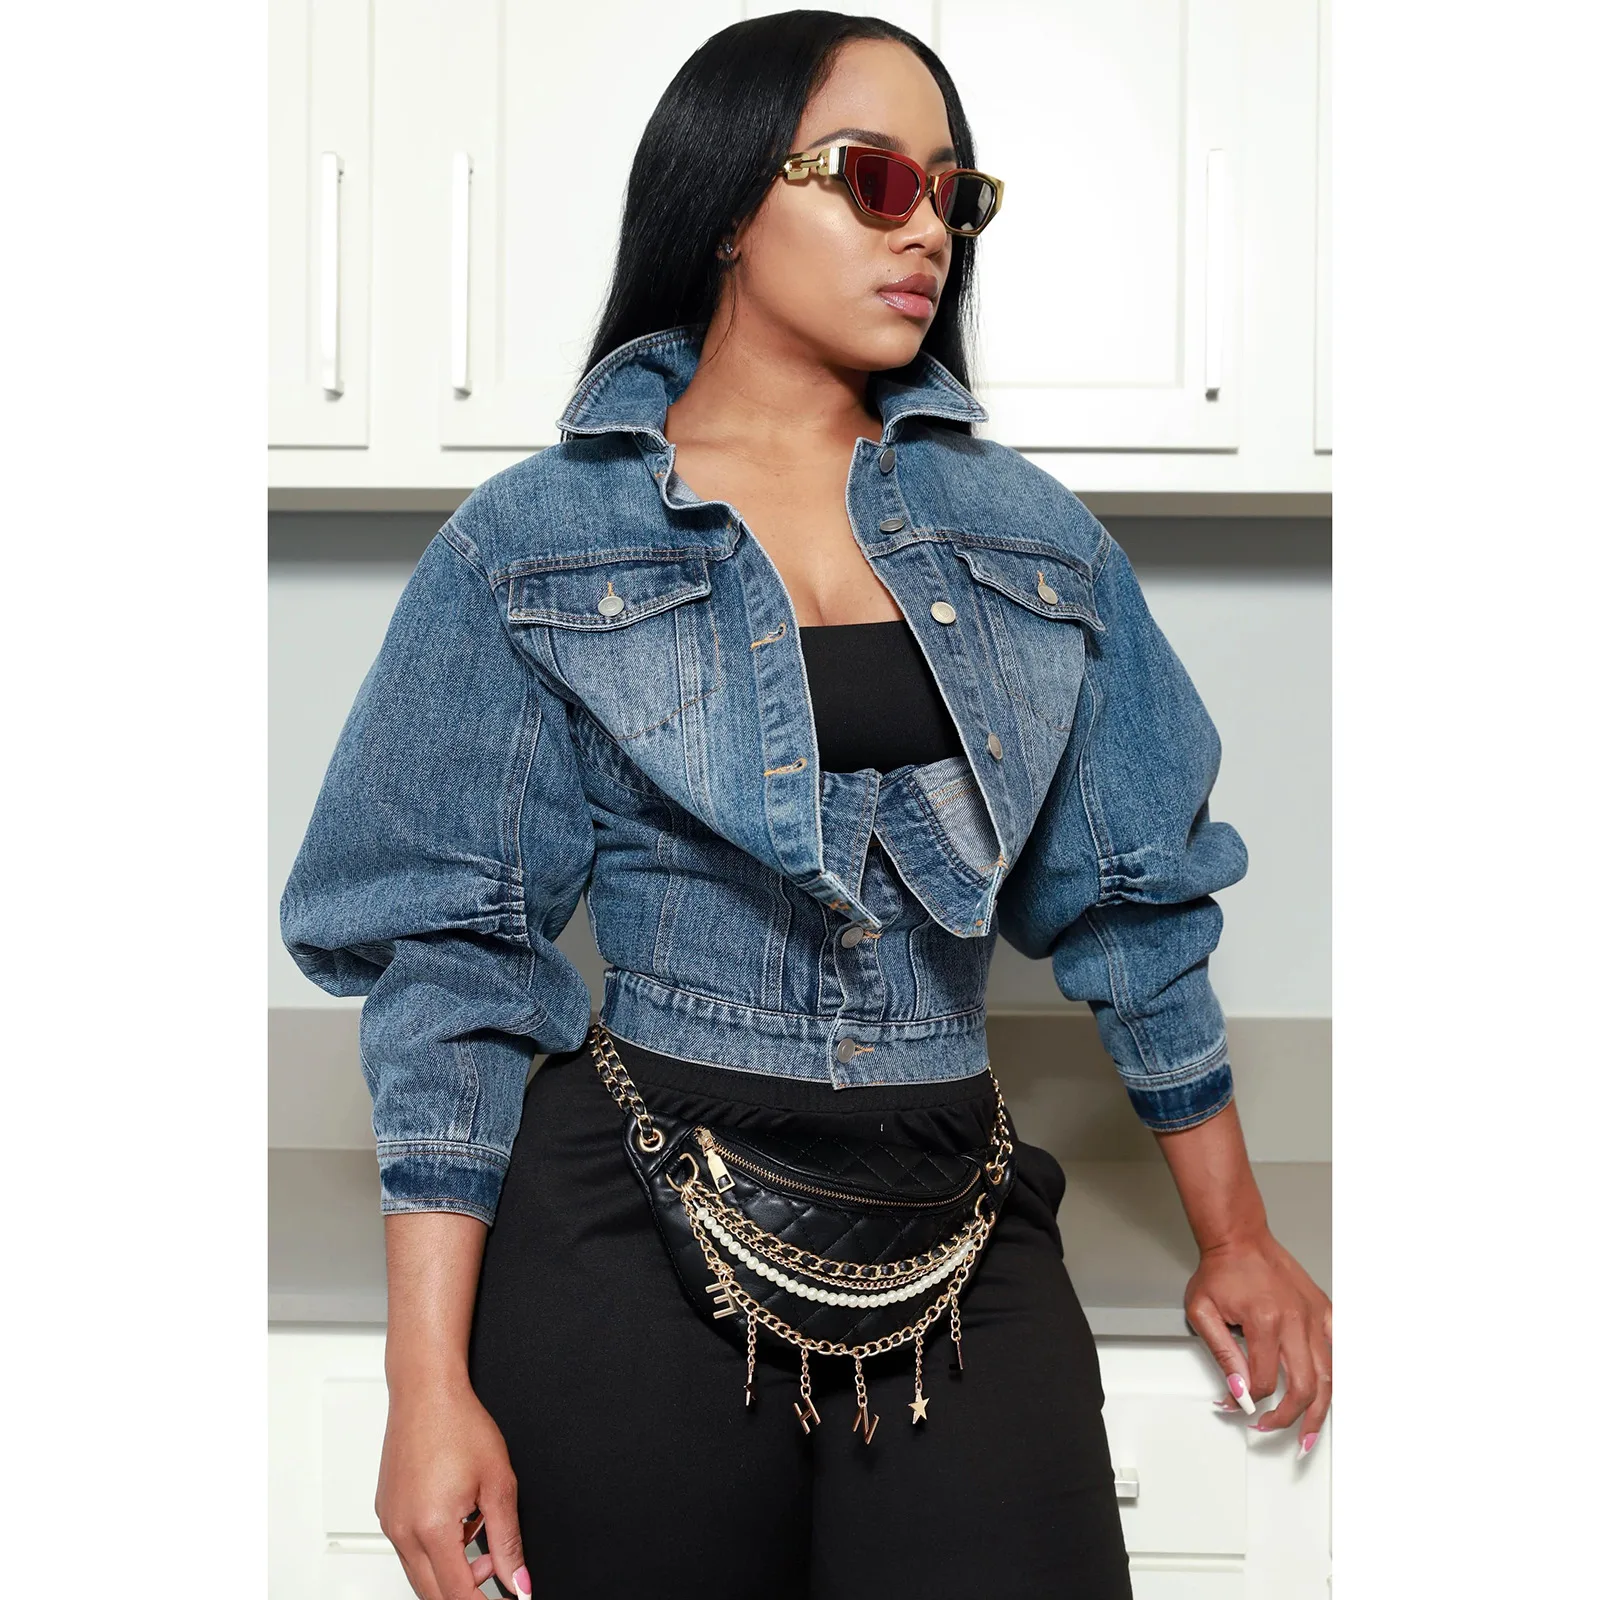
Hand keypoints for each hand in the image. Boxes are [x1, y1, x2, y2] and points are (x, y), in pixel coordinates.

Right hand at [375, 1370, 529, 1598]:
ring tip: (479, 1531)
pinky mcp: (386, 1512)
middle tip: (497, 1567)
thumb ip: (508, 1540)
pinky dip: (434, 1550)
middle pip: (434, 1593)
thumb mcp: (498, 1483)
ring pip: (419, 1573)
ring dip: (451, 1570)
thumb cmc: (459, 1424)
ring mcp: (391, 1522)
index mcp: (432, 1527)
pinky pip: (409, 1549)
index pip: (458, 1594)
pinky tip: (456, 1520)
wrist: (426, 1391)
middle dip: (468, 1590)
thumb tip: (518, 1581)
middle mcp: (403, 1531)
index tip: (504, 1599)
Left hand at [1184, 1226, 1331, 1456]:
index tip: (1236, 1405)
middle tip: (1271, 1429)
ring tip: (1309, 1434)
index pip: (1265, 1382)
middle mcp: (1296, 1320)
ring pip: (1328, 1377)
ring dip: (1319, 1411)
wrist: (1239, 1238)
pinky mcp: (1323, 1310)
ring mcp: (1314, 1316)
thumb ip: (1223, 1355)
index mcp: (1265, 1321)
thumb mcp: (1203, 1312)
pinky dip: (1337, 1375)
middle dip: (1288, 1418)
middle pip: (1304, 1387)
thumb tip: (1237, 1392)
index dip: (1249, 1400)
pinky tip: (1331, 1394)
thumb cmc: (1221, 1270)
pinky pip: (1338, 1349)